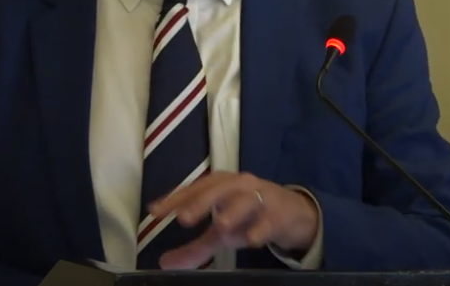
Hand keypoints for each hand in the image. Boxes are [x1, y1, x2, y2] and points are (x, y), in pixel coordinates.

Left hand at [148, 171, 318, 269]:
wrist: (294, 214)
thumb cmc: (251, 217)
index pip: (195, 189)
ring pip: (247, 200)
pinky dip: (260, 229)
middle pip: (218, 188)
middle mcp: (240, 185)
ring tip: (220, 226)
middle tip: (184, 218)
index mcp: (222, 185)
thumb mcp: (223, 232)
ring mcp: (262, 197)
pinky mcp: (281, 213)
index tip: (155, 211)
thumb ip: (195, 247)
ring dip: (233, 212)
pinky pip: (270, 220)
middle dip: (201, 202)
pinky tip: (251, 239)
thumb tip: (165, 263)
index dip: (175, 199)